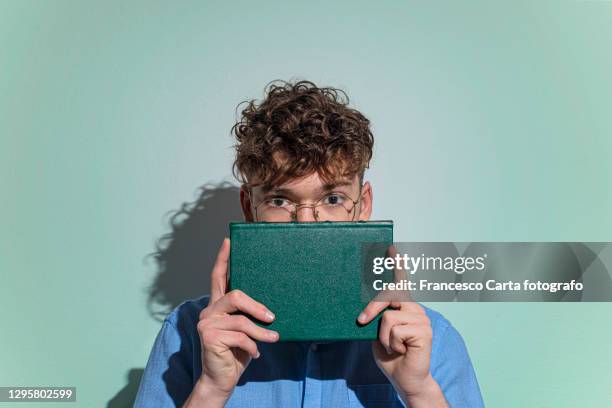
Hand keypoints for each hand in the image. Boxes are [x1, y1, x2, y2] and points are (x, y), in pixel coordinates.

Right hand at [185, 238, 279, 406]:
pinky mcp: (208, 337)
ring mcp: (207, 323)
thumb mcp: (246, 329)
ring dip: (260, 332)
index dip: (223, 258)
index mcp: (218, 304)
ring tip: (273, 339)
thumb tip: (272, 306)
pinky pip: (239, 336)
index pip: (218, 276)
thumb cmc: (237, 352)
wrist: (221, 379)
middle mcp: (209, 310)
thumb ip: (250, 314)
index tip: (228, 241)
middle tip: (272, 318)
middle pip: (235, 295)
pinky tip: (255, 354)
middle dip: (257, 306)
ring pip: (240, 319)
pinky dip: (252, 346)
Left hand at [357, 268, 447, 406]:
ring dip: (384, 336)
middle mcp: (416, 309)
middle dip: (372, 307)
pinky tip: (401, 350)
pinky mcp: (424, 331)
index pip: (402, 283)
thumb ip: (376, 318)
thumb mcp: (378, 333)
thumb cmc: (390, 356)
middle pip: (390, 294)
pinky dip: (391, 343)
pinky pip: (396, 330)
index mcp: (405, 307)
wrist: (405, 379)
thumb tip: (364, 308)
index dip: (397, 265)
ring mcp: (422, 319)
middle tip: (361, 321)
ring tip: (393, 347)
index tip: (392, 248)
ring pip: (389, 317)